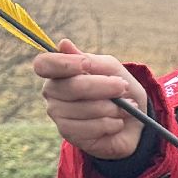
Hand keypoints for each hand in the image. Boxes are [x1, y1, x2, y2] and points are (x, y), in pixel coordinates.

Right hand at [33, 39, 148, 158]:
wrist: (134, 124)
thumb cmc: (121, 92)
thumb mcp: (114, 71)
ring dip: (113, 107)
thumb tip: (63, 44)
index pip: (44, 64)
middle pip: (72, 86)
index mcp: (59, 71)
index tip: (86, 65)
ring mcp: (57, 113)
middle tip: (123, 86)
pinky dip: (111, 124)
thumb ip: (92, 61)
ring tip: (125, 107)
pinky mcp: (67, 133)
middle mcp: (52, 91)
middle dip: (104, 86)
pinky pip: (90, 127)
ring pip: (84, 108)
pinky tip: (117, 122)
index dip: (63, 64)